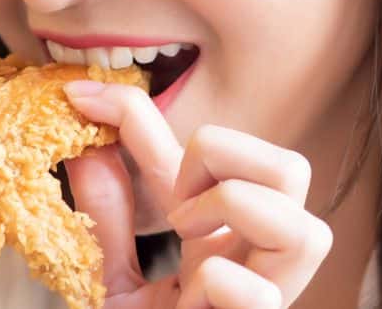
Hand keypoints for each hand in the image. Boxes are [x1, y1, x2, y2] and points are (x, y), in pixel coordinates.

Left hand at [63, 82, 332, 308]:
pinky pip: (257, 295)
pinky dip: (218, 284)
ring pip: (307, 224)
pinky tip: (190, 301)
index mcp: (219, 245)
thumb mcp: (108, 280)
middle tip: (174, 202)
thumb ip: (108, 219)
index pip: (198, 154)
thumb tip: (89, 149)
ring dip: (234, 214)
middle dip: (229, 160)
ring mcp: (259, 307)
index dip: (136, 111)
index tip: (74, 94)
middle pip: (293, 171)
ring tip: (186, 245)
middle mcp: (251, 269)